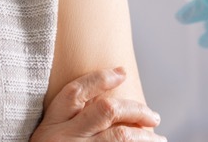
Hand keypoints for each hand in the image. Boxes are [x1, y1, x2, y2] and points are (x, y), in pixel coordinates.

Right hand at [30, 67, 164, 141]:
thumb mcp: (49, 133)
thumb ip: (72, 117)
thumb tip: (112, 102)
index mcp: (52, 123)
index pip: (75, 92)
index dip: (101, 79)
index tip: (122, 72)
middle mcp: (63, 138)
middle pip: (106, 111)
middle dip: (136, 109)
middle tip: (154, 116)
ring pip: (119, 137)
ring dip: (145, 135)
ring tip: (158, 138)